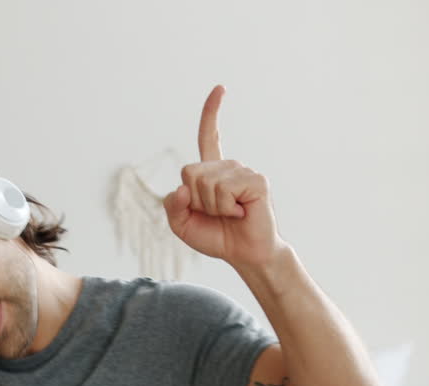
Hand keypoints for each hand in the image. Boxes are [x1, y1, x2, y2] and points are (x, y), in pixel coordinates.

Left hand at [163, 85, 281, 268]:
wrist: (243, 254)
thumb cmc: (216, 236)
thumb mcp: (182, 225)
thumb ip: (172, 207)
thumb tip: (180, 189)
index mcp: (212, 172)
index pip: (209, 137)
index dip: (212, 114)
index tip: (221, 88)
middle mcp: (228, 167)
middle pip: (190, 172)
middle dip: (195, 200)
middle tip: (216, 213)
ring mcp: (244, 171)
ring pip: (206, 183)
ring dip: (211, 207)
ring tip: (231, 214)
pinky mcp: (256, 181)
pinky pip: (223, 190)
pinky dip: (225, 208)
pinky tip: (241, 212)